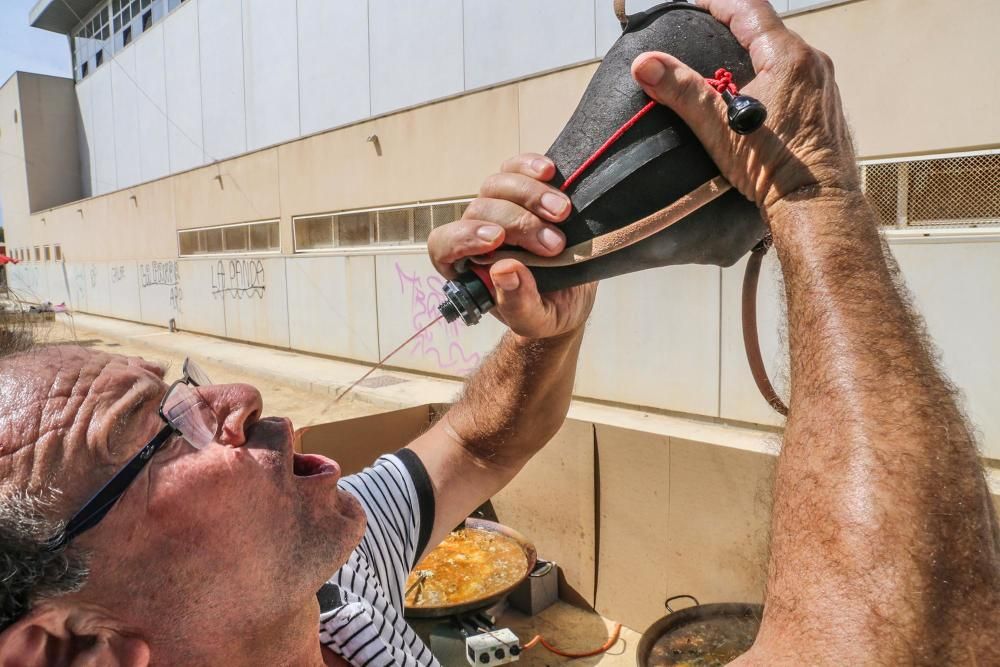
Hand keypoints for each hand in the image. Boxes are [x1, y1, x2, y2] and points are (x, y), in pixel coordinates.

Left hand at [427, 154, 596, 338]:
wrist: (575, 297)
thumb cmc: (546, 311)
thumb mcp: (536, 321)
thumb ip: (517, 303)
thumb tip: (502, 270)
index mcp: (467, 267)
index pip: (443, 245)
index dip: (462, 238)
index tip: (496, 240)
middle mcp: (477, 233)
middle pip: (479, 211)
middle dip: (518, 224)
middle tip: (554, 244)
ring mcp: (500, 207)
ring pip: (497, 185)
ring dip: (530, 195)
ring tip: (563, 213)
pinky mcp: (525, 190)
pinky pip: (517, 167)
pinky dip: (532, 166)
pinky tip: (551, 172)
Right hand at [630, 0, 859, 218]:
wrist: (816, 204)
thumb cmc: (772, 167)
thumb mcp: (719, 127)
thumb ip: (682, 91)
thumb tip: (644, 64)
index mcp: (787, 57)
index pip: (749, 9)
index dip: (717, 3)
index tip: (694, 6)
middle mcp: (812, 63)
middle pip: (767, 31)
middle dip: (733, 30)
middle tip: (703, 37)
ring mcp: (823, 85)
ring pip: (783, 56)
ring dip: (753, 56)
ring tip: (724, 71)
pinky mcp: (825, 107)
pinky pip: (796, 78)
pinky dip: (770, 78)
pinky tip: (753, 100)